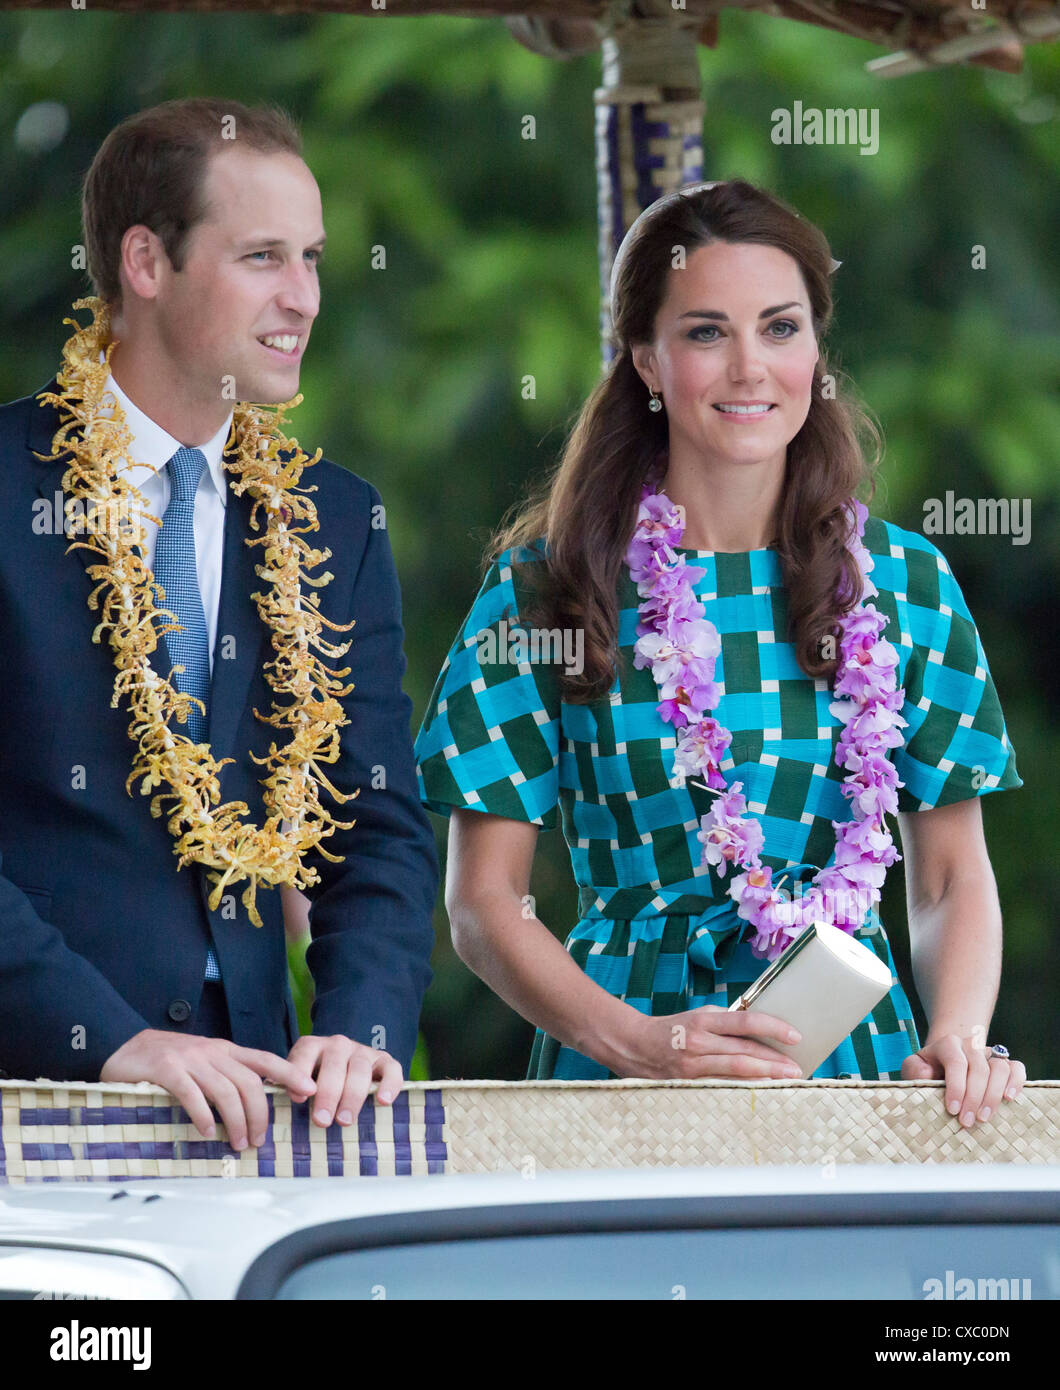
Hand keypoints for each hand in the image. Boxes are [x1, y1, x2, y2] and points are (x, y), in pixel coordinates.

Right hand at [100, 1029, 317, 1147]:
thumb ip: (228, 1075)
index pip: (265, 1060)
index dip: (289, 1074)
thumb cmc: (170, 1060)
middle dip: (259, 1114)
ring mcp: (190, 1059)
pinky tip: (208, 1132)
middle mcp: (213, 1052)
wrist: (125, 1046)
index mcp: (226, 1050)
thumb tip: (256, 1105)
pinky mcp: (167, 1069)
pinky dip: (203, 1116)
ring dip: (236, 1121)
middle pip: (249, 1083)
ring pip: (225, 1091)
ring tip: (238, 1143)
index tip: (309, 1092)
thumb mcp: (205, 1062)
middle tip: (257, 1141)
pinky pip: (192, 1094)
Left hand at [286, 1034, 404, 1128]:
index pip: (305, 1053)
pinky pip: (392, 1070)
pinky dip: (389, 1085)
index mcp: (313, 1046)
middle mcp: (338, 1044)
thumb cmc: (317, 1085)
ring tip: (344, 1121)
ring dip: (352, 1096)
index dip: (300, 1074)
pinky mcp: (385, 1061)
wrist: (346, 1071)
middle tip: (321, 1121)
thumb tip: (291, 1097)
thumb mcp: (300, 1082)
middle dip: (328, 1094)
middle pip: (334, 1065)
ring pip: (360, 1069)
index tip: (298, 1099)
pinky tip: (383, 1101)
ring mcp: (363, 1051)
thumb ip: (293, 1087)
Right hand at [615, 1004, 804, 1079]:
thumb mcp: (696, 1015)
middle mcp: (699, 1042)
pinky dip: (743, 1088)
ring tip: (787, 1080)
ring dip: (765, 1077)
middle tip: (797, 1067)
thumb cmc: (670, 1028)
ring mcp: (693, 1066)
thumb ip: (724, 1021)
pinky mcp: (689, 1083)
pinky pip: (722, 1087)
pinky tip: (760, 1091)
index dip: (772, 1027)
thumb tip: (757, 1028)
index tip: (795, 1036)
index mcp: (702, 1020)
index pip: (745, 1021)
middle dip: (775, 1061)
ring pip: (736, 1072)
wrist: (633, 1045)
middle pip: (745, 1052)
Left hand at [901, 1034, 1025, 1127]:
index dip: (956, 1086)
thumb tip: (927, 1076)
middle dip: (974, 1098)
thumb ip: (914, 1069)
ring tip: (984, 1117)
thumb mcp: (915, 1067)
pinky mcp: (1005, 1063)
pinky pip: (1017, 1068)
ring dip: (993, 1095)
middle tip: (967, 1121)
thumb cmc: (928, 1069)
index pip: (956, 1061)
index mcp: (948, 1044)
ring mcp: (990, 1053)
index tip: (952, 1110)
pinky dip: (1016, 1082)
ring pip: (1000, 1068)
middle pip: (979, 1068)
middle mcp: (971, 1045)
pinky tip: (1009, 1099)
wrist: (945, 1061)